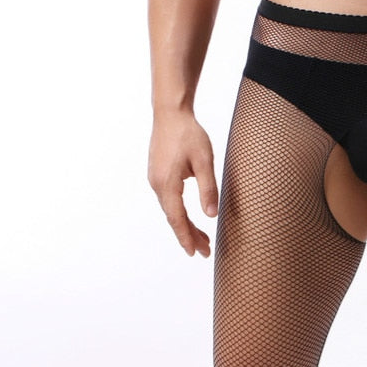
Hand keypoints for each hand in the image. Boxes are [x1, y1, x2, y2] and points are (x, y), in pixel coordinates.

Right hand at [147, 110, 217, 256]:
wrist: (170, 113)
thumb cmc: (188, 134)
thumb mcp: (204, 161)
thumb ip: (208, 189)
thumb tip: (211, 215)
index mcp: (167, 183)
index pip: (177, 218)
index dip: (187, 237)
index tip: (195, 253)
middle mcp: (157, 184)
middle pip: (174, 218)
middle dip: (189, 236)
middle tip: (205, 252)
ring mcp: (155, 180)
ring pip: (172, 211)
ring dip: (186, 226)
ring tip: (203, 240)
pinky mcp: (158, 175)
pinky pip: (169, 201)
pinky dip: (180, 214)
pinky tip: (191, 220)